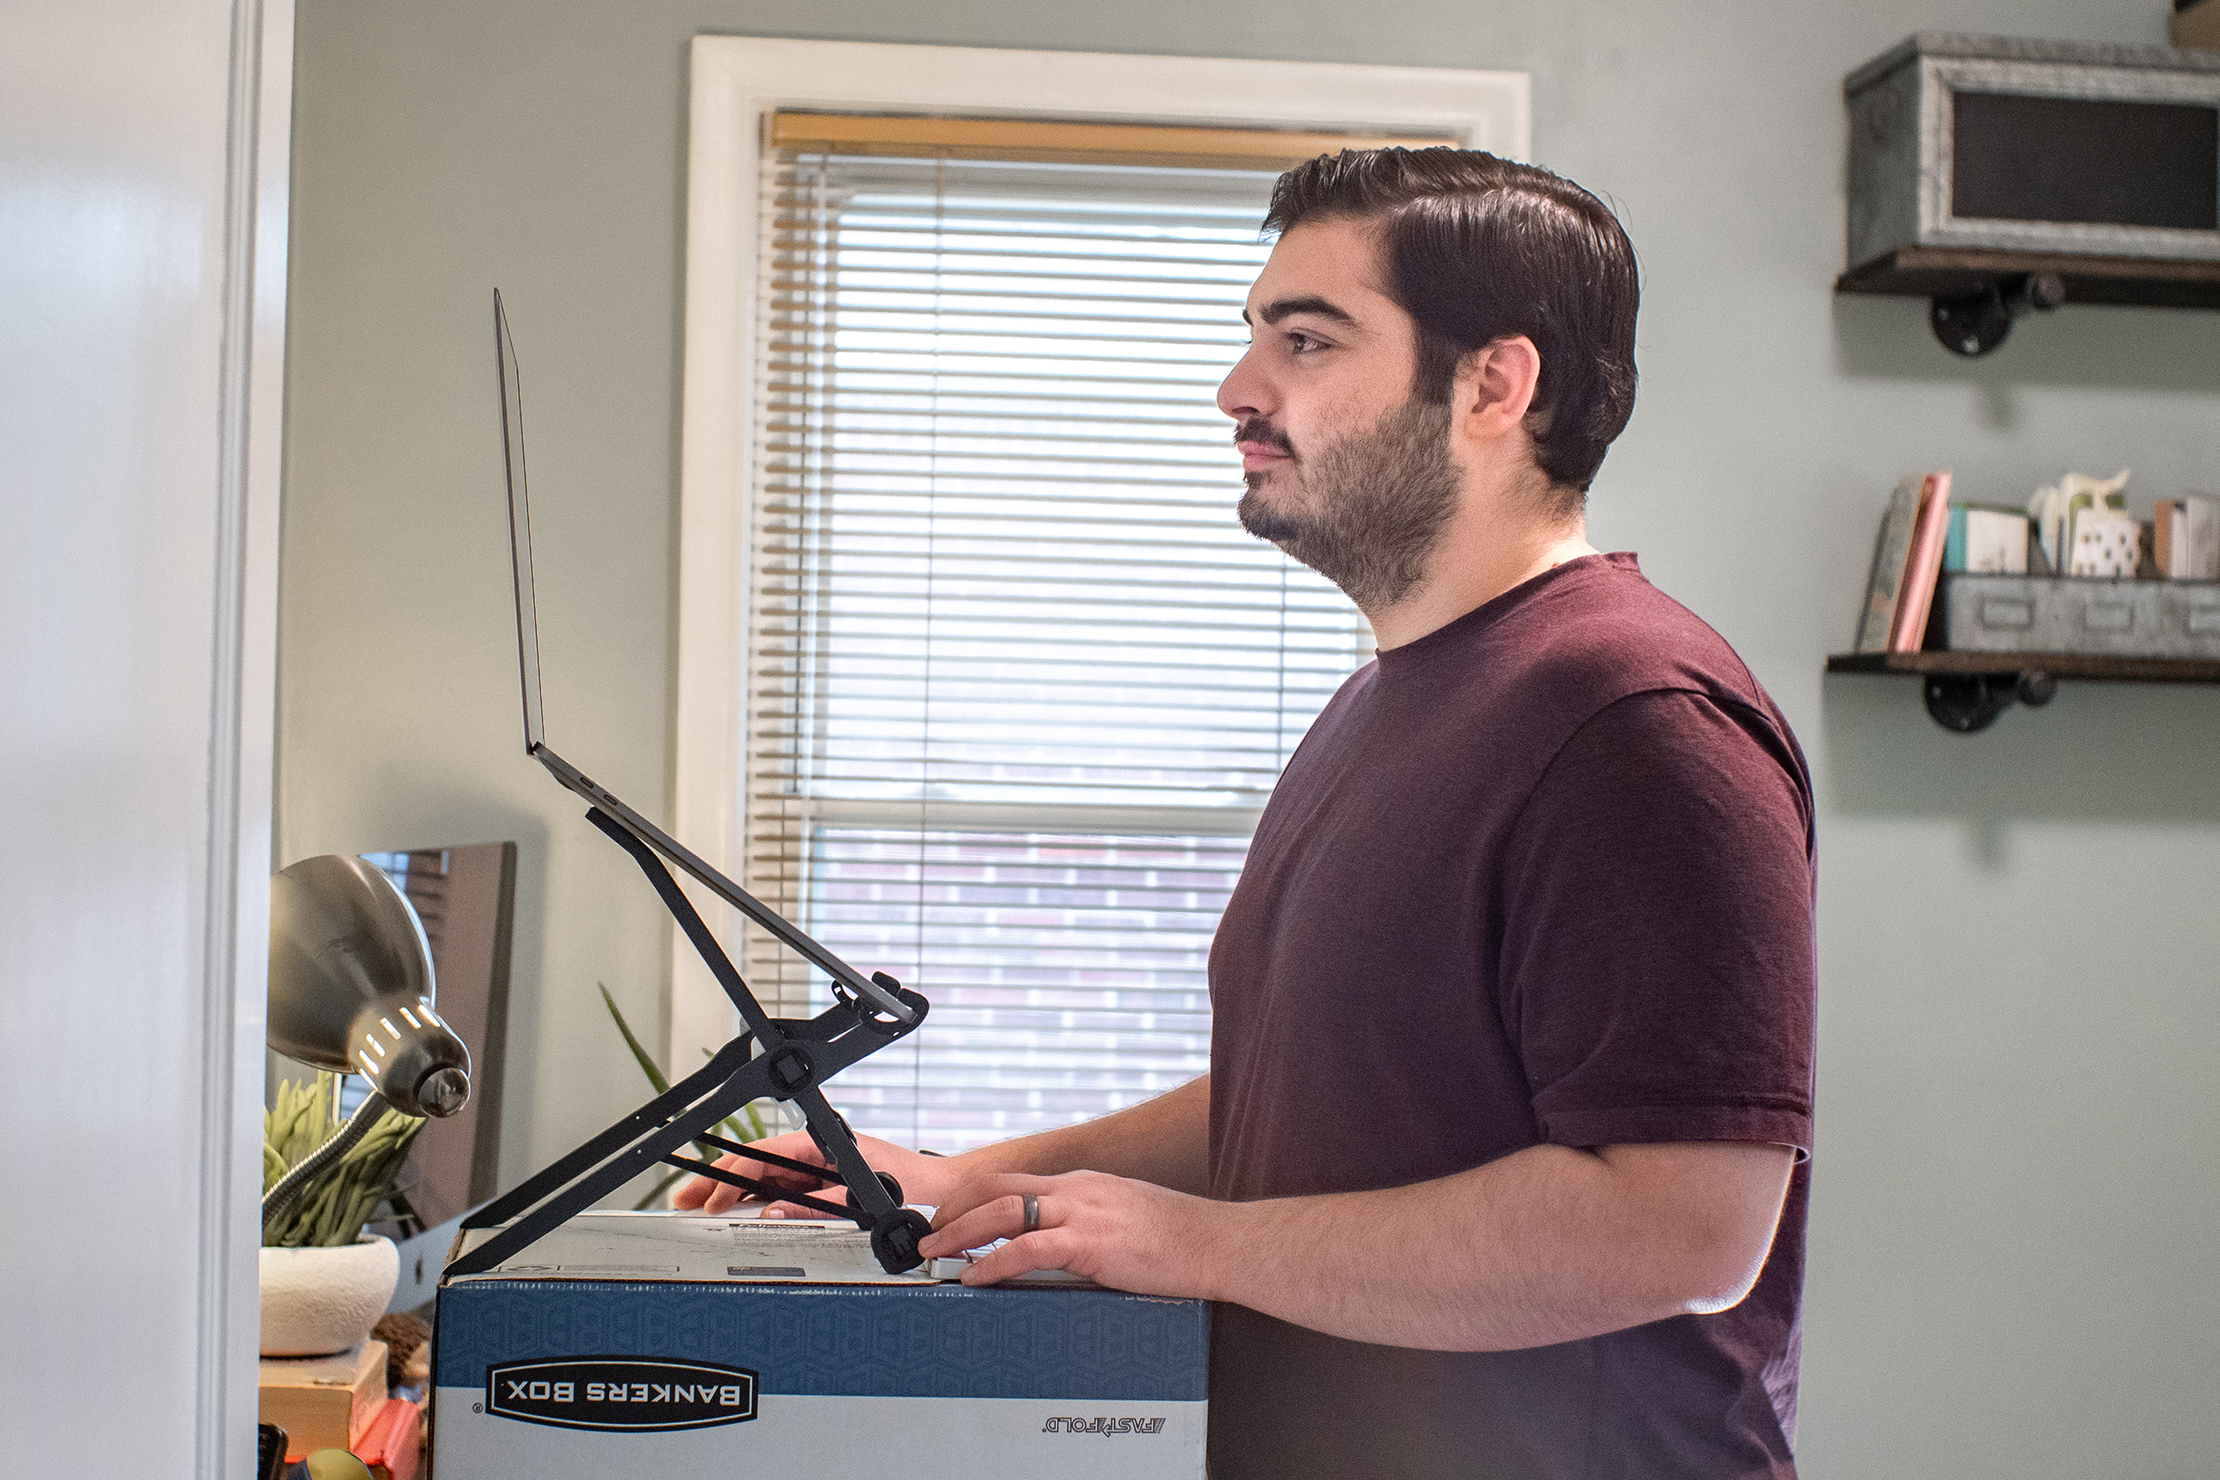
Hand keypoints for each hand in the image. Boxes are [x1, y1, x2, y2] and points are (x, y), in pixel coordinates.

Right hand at [670, 1128, 966, 1216]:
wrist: (939, 1191)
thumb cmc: (909, 1184)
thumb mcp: (862, 1195)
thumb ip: (816, 1205)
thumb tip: (773, 1212)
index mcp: (822, 1143)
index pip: (765, 1155)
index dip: (734, 1176)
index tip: (713, 1199)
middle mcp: (814, 1151)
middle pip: (755, 1164)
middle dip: (719, 1181)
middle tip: (685, 1200)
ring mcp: (814, 1168)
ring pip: (761, 1177)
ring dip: (729, 1192)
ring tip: (695, 1206)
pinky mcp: (818, 1185)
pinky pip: (776, 1191)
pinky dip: (750, 1201)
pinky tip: (730, 1213)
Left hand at [917, 1169, 1231, 1296]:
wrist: (1217, 1242)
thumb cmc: (1179, 1237)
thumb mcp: (1124, 1216)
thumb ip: (1088, 1224)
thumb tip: (1058, 1246)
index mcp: (1083, 1184)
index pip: (1013, 1181)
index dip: (973, 1197)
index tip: (950, 1216)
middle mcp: (1076, 1190)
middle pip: (996, 1188)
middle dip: (954, 1210)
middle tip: (929, 1234)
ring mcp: (1083, 1212)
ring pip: (1001, 1212)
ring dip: (960, 1232)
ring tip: (936, 1253)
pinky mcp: (1092, 1242)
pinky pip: (1028, 1248)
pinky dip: (994, 1261)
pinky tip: (976, 1276)